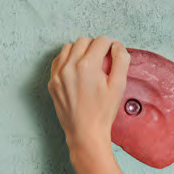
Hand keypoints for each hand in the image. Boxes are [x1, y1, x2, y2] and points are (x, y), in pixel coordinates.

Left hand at [48, 36, 129, 156]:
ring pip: (68, 47)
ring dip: (80, 50)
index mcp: (87, 66)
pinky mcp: (52, 82)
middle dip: (95, 45)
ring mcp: (58, 74)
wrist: (85, 133)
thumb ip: (121, 61)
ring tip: (89, 63)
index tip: (114, 50)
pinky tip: (76, 70)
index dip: (111, 44)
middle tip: (103, 58)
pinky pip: (58, 61)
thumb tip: (118, 46)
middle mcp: (69, 66)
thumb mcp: (118, 86)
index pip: (100, 41)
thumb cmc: (103, 112)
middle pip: (83, 41)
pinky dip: (68, 60)